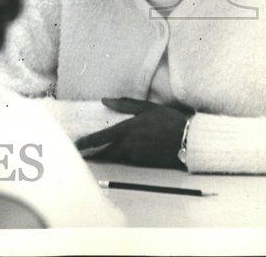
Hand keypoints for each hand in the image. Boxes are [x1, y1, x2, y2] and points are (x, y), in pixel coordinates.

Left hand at [75, 97, 192, 168]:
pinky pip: (128, 162)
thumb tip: (105, 100)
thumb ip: (125, 105)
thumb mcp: (147, 108)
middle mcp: (129, 145)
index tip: (75, 146)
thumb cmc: (169, 121)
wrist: (189, 140)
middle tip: (80, 154)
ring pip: (115, 158)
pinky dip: (119, 160)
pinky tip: (116, 157)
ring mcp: (137, 156)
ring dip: (105, 157)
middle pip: (105, 152)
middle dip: (92, 154)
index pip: (101, 138)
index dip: (86, 142)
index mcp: (127, 129)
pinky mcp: (145, 164)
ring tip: (93, 156)